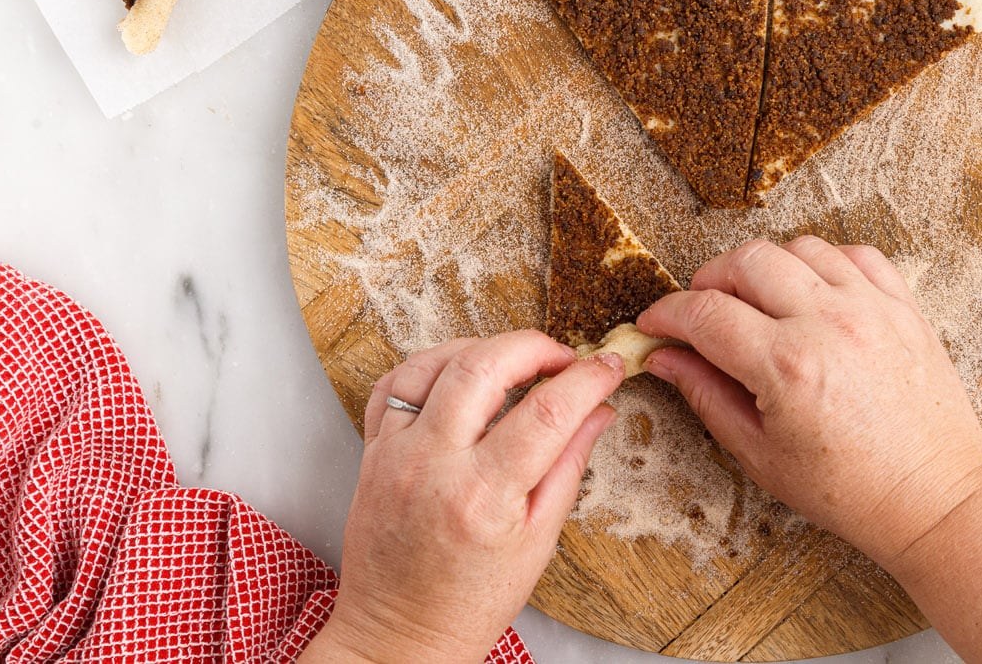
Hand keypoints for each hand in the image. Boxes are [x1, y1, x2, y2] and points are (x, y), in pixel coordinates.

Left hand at [302, 331, 622, 663]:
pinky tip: (458, 377)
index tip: (608, 368)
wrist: (399, 637)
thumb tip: (599, 410)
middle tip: (562, 360)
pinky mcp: (372, 452)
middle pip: (484, 366)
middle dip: (534, 347)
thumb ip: (569, 465)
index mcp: (484, 495)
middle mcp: (433, 465)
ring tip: (513, 365)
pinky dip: (430, 366)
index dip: (588, 378)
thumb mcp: (538, 541)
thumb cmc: (470, 601)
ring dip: (481, 349)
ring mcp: (395, 454)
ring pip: (433, 362)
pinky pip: (393, 384)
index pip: (548, 411)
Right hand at [637, 237, 981, 565]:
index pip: (705, 313)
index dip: (667, 314)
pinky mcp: (902, 306)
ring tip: (757, 302)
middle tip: (701, 312)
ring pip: (799, 247)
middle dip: (709, 280)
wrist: (933, 498)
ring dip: (766, 267)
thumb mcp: (761, 455)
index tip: (655, 325)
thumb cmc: (850, 490)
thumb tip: (665, 359)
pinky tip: (812, 294)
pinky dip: (824, 264)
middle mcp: (829, 323)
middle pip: (747, 261)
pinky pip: (854, 254)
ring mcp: (871, 308)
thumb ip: (707, 395)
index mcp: (787, 365)